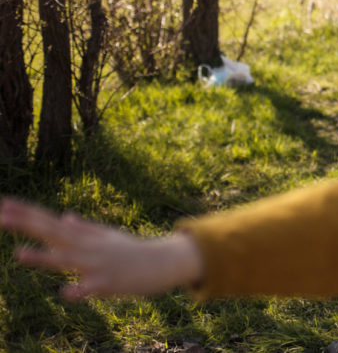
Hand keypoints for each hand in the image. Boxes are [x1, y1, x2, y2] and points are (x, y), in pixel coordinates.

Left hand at [1, 198, 202, 299]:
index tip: (4, 203)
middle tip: (1, 215)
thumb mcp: (106, 236)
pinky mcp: (108, 283)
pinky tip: (65, 293)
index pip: (49, 221)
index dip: (26, 213)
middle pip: (52, 234)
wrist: (162, 262)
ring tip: (18, 254)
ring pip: (66, 261)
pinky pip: (90, 289)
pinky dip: (78, 291)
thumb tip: (64, 216)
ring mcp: (96, 264)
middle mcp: (86, 248)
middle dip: (26, 225)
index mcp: (82, 237)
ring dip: (43, 258)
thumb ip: (83, 228)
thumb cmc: (131, 251)